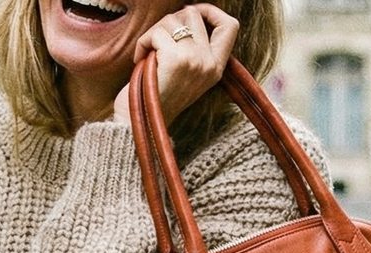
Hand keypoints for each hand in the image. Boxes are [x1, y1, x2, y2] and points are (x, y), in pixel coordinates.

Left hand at [112, 4, 238, 125]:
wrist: (143, 123)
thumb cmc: (159, 96)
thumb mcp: (188, 73)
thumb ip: (195, 48)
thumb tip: (189, 14)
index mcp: (216, 68)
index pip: (230, 26)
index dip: (210, 11)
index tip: (192, 14)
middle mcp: (209, 63)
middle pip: (193, 14)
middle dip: (171, 20)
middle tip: (158, 39)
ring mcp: (194, 60)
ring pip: (173, 20)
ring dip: (155, 31)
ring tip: (149, 52)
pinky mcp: (175, 59)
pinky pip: (156, 33)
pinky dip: (143, 42)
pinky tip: (140, 59)